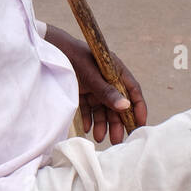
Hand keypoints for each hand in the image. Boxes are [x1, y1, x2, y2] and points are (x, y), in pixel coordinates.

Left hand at [45, 25, 147, 145]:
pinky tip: (88, 129)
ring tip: (99, 138)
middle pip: (117, 104)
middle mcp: (107, 80)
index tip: (140, 125)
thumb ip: (107, 92)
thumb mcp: (91, 76)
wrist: (50, 49)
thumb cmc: (74, 57)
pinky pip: (88, 108)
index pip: (132, 91)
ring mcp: (94, 86)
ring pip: (102, 109)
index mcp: (115, 71)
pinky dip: (88, 119)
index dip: (138, 108)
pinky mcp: (81, 91)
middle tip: (117, 141)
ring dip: (102, 124)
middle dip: (117, 123)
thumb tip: (126, 106)